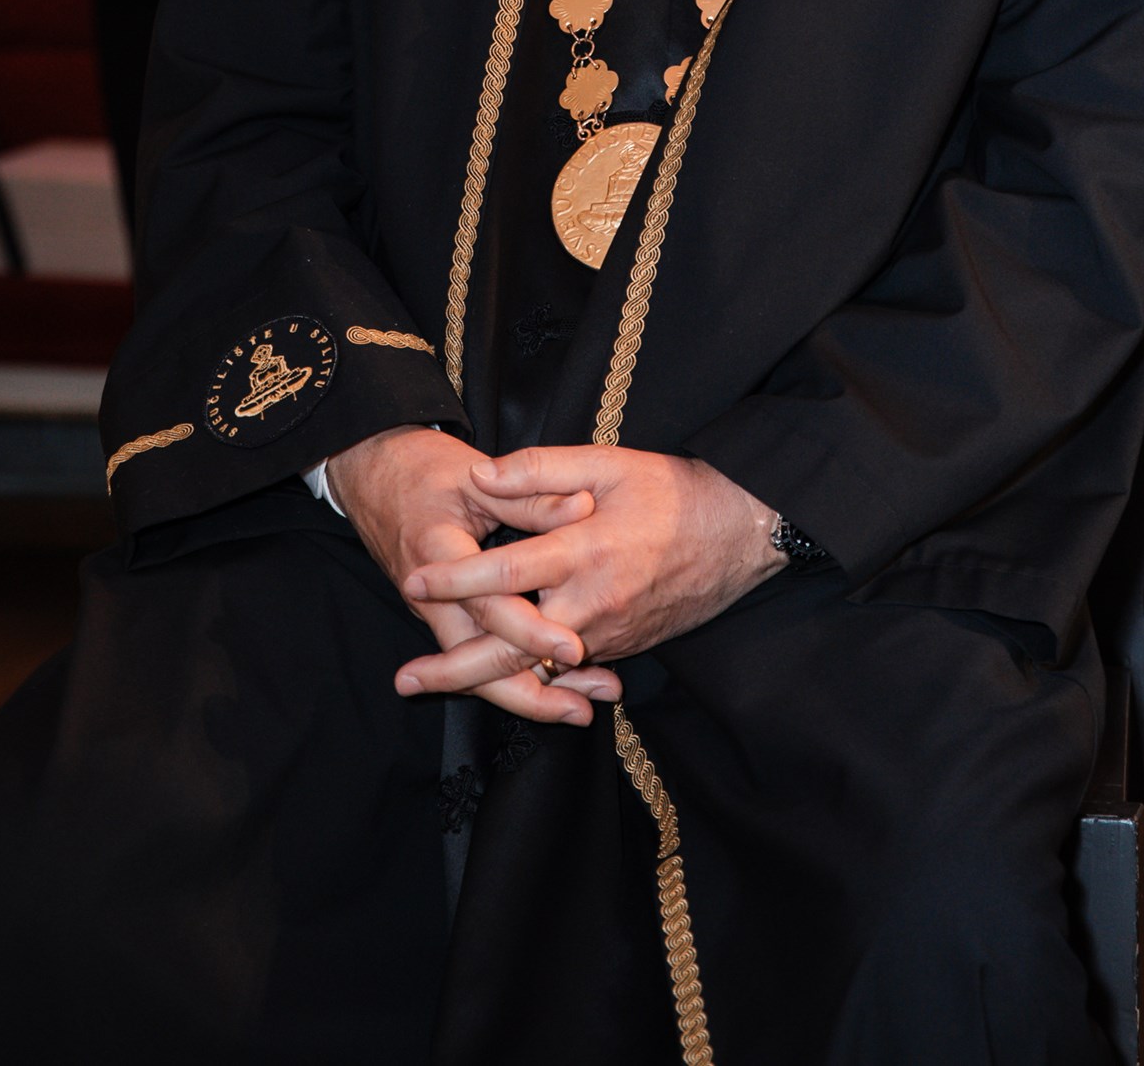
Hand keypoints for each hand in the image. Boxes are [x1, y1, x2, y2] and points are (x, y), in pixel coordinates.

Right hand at [325, 426, 620, 726]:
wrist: (374, 475)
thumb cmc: (426, 469)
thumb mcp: (477, 475)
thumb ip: (530, 496)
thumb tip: (584, 507)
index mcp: (438, 555)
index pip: (488, 605)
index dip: (530, 629)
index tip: (573, 648)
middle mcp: (431, 598)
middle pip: (477, 663)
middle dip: (532, 692)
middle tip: (585, 709)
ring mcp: (433, 614)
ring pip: (477, 671)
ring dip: (529, 694)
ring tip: (582, 710)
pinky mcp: (442, 619)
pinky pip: (476, 658)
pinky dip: (513, 676)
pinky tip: (556, 688)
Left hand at [395, 445, 782, 700]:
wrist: (738, 533)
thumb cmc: (670, 491)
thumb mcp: (606, 462)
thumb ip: (539, 469)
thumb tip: (480, 476)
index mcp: (584, 551)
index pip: (506, 573)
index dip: (456, 580)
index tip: (413, 582)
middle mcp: (592, 604)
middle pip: (513, 648)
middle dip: (455, 668)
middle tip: (405, 678)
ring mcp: (608, 635)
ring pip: (537, 669)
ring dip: (486, 680)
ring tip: (436, 680)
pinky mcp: (620, 648)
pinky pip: (567, 670)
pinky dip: (530, 678)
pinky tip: (496, 680)